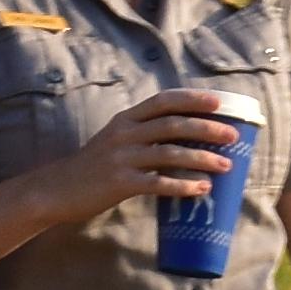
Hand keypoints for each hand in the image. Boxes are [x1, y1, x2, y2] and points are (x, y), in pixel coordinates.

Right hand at [51, 86, 248, 224]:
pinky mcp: (120, 183)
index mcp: (126, 119)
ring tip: (226, 166)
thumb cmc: (94, 166)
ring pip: (170, 153)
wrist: (58, 189)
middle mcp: (125, 134)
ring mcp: (122, 158)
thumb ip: (143, 133)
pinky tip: (201, 189)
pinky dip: (183, 185)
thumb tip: (185, 136)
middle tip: (232, 136)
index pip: (163, 101)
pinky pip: (158, 183)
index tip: (219, 102)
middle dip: (206, 128)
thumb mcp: (115, 140)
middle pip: (173, 125)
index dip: (192, 100)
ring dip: (202, 158)